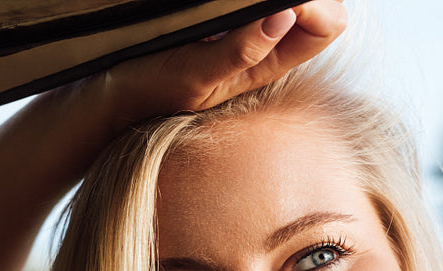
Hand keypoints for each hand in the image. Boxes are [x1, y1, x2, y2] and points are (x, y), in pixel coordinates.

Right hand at [98, 1, 346, 127]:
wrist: (115, 90)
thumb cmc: (152, 87)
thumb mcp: (196, 74)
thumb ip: (240, 50)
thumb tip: (284, 14)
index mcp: (272, 61)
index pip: (328, 25)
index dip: (315, 4)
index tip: (278, 0)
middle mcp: (270, 43)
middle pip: (320, 4)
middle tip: (252, 0)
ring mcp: (252, 28)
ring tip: (231, 2)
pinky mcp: (230, 17)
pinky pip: (261, 0)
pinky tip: (225, 1)